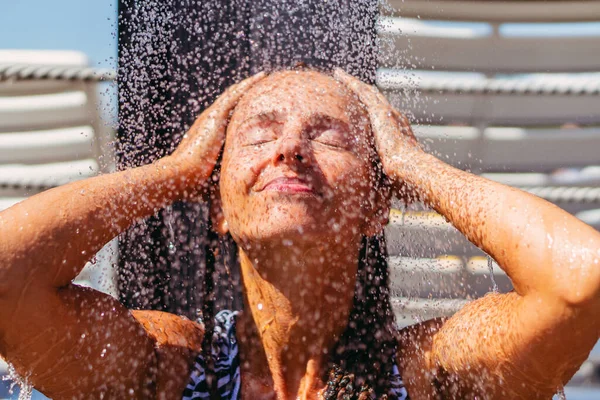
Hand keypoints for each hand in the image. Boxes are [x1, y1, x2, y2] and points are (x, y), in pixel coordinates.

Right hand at [170, 72, 265, 192]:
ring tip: (264, 76)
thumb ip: (226, 187)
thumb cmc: (194, 186)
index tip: (254, 107)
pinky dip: (247, 86)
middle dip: (245, 93)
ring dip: (249, 85)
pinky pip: (234, 96)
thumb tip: (232, 214)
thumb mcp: (216, 183)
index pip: (228, 119)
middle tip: (261, 83)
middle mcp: (209, 123)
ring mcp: (211, 118)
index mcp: (210, 136)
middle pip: (231, 103)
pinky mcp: (214, 117)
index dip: (240, 110)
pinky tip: (260, 78)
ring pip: (234, 95)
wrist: (180, 177)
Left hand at [333, 69, 421, 178]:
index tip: (360, 106)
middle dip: (361, 91)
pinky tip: (341, 76)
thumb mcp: (391, 178)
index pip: (381, 117)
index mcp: (397, 132)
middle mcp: (394, 118)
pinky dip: (351, 82)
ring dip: (354, 83)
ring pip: (367, 92)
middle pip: (374, 100)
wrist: (412, 171)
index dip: (370, 110)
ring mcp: (388, 113)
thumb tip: (378, 200)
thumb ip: (384, 179)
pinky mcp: (380, 112)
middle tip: (349, 83)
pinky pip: (362, 92)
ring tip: (341, 75)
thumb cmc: (405, 181)